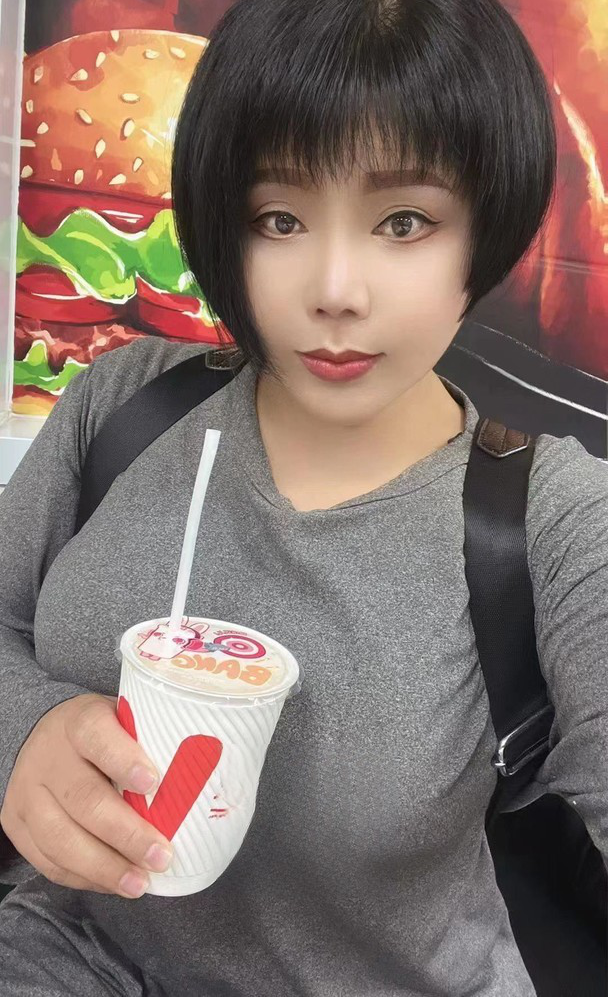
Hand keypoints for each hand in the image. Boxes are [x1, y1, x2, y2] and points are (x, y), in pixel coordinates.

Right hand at [0, 694, 173, 897]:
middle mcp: (48, 755)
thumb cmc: (105, 736)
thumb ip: (150, 746)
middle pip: (84, 798)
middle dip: (126, 834)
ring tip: (140, 884)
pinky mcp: (16, 823)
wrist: (47, 739)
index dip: (124, 760)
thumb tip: (199, 783)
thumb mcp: (125, 723)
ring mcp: (27, 791)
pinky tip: (114, 884)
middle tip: (161, 856)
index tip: (153, 783)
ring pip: (61, 837)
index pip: (97, 735)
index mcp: (79, 721)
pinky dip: (85, 878)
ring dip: (105, 867)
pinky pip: (48, 860)